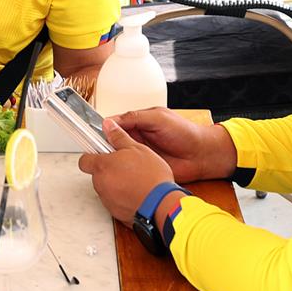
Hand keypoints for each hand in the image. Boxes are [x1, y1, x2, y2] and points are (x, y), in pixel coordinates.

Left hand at [78, 120, 174, 223]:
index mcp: (102, 166)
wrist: (161, 204)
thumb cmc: (151, 177)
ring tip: (135, 179)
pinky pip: (115, 201)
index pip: (84, 160)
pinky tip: (137, 192)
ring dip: (116, 183)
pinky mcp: (115, 212)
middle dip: (108, 170)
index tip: (103, 153)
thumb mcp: (137, 149)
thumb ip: (118, 137)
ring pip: (106, 188)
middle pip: (97, 174)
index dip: (93, 155)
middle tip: (125, 165)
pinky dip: (122, 197)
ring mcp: (107, 199)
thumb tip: (109, 126)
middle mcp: (100, 184)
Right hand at [101, 108, 234, 183]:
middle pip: (114, 141)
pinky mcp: (146, 169)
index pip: (116, 124)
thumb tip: (111, 120)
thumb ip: (135, 118)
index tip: (89, 132)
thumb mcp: (158, 118)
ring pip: (120, 156)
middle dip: (103, 145)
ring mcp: (141, 154)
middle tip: (91, 150)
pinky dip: (121, 171)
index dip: (104, 128)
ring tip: (98, 162)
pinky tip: (113, 173)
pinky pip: (130, 169)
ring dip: (111, 158)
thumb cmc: (184, 132)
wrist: (202, 155)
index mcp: (140, 123)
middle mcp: (138, 138)